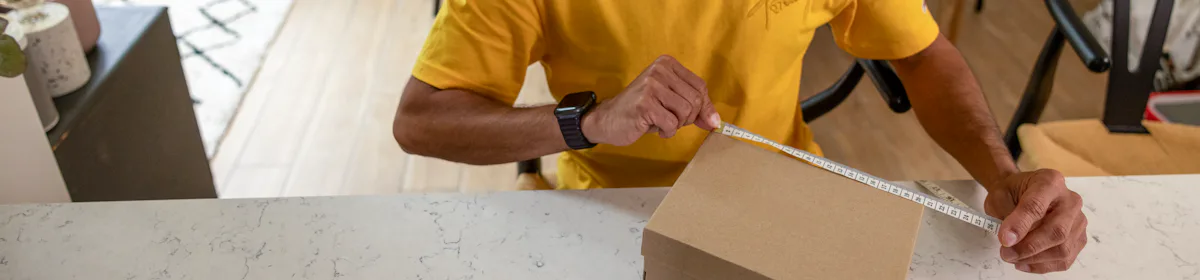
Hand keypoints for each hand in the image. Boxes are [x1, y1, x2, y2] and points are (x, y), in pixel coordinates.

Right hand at [582, 55, 720, 145]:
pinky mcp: (645, 104)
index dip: (704, 107)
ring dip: (676, 125)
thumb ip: (695, 108)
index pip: (700, 86)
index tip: (703, 121)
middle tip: (671, 120)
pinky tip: (652, 127)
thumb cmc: (642, 110)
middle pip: (695, 100)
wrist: (608, 119)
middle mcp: (659, 70)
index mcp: (667, 64)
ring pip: (685, 112)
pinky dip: (666, 132)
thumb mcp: (670, 102)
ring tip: (660, 122)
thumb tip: (716, 122)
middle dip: (688, 118)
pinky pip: (671, 124)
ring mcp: (651, 86)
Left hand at [984, 169, 1086, 273]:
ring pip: (1063, 249)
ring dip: (1034, 259)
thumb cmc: (1012, 193)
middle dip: (1029, 247)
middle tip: (1006, 253)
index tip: (1004, 239)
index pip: (1037, 206)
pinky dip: (1042, 266)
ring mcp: (1078, 220)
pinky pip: (1064, 260)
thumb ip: (1005, 215)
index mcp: (1050, 182)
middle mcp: (1071, 200)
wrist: (1021, 193)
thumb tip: (1010, 240)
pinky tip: (1024, 262)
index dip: (1020, 225)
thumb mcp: (999, 195)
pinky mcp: (1079, 238)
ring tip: (1012, 257)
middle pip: (1057, 231)